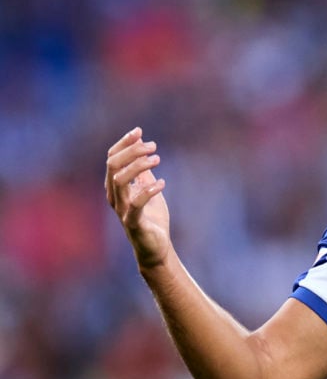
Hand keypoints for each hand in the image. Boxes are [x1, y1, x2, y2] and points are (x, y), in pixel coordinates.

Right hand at [105, 127, 170, 268]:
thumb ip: (142, 170)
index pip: (112, 158)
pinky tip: (162, 183)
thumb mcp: (147, 187)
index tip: (139, 131)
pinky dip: (148, 190)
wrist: (155, 247)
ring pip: (119, 180)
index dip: (124, 143)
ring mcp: (121, 209)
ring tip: (157, 159)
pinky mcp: (133, 222)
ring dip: (138, 166)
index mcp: (115, 186)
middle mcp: (114, 196)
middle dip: (132, 151)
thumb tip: (141, 145)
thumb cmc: (151, 217)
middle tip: (153, 146)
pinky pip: (136, 204)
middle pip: (113, 165)